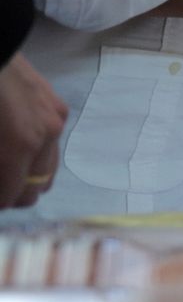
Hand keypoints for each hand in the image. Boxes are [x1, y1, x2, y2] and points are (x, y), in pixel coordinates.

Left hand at [0, 55, 67, 207]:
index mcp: (19, 146)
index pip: (12, 195)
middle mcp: (46, 138)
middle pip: (36, 187)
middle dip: (13, 192)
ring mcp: (56, 120)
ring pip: (48, 167)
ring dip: (26, 173)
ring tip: (6, 165)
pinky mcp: (58, 106)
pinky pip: (51, 141)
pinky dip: (35, 149)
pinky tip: (14, 137)